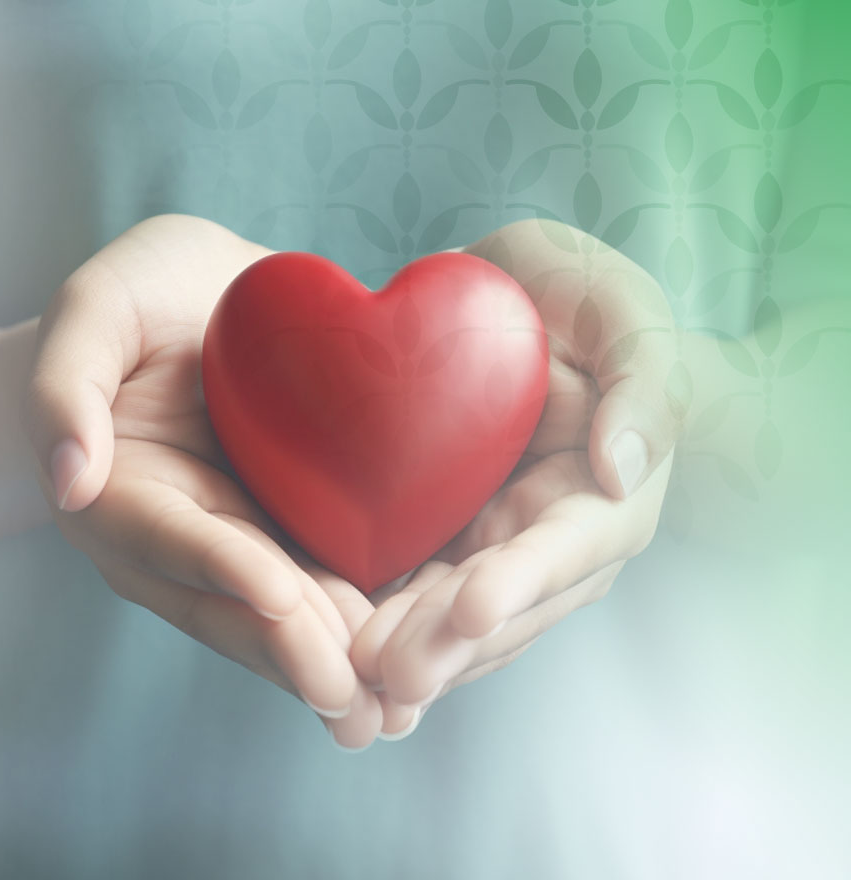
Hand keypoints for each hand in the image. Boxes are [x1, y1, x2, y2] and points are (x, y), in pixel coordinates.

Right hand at [28, 215, 384, 747]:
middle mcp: (172, 543)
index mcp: (115, 494)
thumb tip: (66, 482)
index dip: (222, 567)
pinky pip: (329, 594)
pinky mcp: (291, 543)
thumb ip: (63, 387)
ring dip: (333, 667)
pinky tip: (423, 670)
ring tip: (390, 706)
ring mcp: (236, 549)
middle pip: (229, 606)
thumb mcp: (91, 310)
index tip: (276, 594)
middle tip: (347, 691)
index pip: (169, 537)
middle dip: (291, 651)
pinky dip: (370, 636)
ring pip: (282, 623)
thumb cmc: (131, 299)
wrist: (199, 297)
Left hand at [352, 219, 685, 735]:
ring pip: (446, 618)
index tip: (472, 607)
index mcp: (604, 496)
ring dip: (406, 651)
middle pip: (499, 606)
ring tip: (353, 675)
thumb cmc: (582, 295)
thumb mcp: (623, 309)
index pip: (567, 550)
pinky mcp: (431, 539)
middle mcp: (546, 540)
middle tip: (391, 672)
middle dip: (446, 643)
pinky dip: (370, 624)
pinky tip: (326, 654)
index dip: (521, 582)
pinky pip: (402, 591)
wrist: (512, 297)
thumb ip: (643, 381)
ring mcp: (486, 547)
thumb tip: (625, 469)